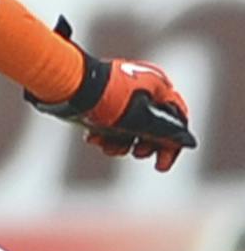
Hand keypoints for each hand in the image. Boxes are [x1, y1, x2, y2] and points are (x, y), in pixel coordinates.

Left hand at [25, 18, 195, 172]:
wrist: (66, 87)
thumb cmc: (105, 101)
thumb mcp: (139, 121)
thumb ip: (164, 132)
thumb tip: (184, 142)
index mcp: (158, 84)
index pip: (176, 118)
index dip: (171, 145)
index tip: (160, 166)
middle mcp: (142, 86)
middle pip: (153, 125)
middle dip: (143, 144)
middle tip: (137, 154)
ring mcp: (121, 94)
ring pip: (130, 127)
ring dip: (120, 143)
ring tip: (107, 147)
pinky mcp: (102, 101)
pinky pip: (111, 123)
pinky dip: (105, 134)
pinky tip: (93, 139)